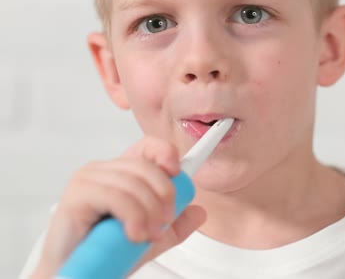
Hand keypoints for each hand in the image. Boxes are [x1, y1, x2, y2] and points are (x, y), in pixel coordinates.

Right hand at [31, 137, 206, 277]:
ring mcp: (88, 180)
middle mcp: (104, 171)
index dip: (166, 152)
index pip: (147, 147)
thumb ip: (176, 225)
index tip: (178, 172)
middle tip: (165, 222)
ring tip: (148, 235)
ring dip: (149, 212)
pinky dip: (132, 216)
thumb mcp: (152, 238)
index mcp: (122, 174)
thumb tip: (199, 212)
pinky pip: (116, 196)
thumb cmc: (107, 253)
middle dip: (164, 195)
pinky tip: (133, 234)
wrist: (80, 274)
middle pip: (145, 166)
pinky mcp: (77, 195)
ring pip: (133, 183)